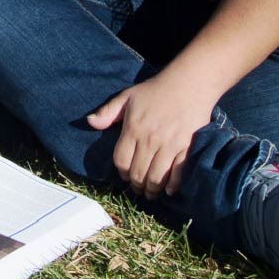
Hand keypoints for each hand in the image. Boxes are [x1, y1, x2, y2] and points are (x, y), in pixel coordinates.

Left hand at [87, 73, 219, 199]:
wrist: (189, 85)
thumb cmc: (155, 91)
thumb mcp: (126, 97)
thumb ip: (107, 112)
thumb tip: (89, 122)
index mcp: (133, 128)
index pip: (121, 160)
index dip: (121, 173)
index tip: (124, 176)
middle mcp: (150, 139)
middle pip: (138, 173)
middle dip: (136, 185)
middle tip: (137, 189)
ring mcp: (170, 145)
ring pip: (157, 177)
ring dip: (152, 190)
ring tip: (150, 193)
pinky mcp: (187, 148)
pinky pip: (178, 173)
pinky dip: (172, 186)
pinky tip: (168, 190)